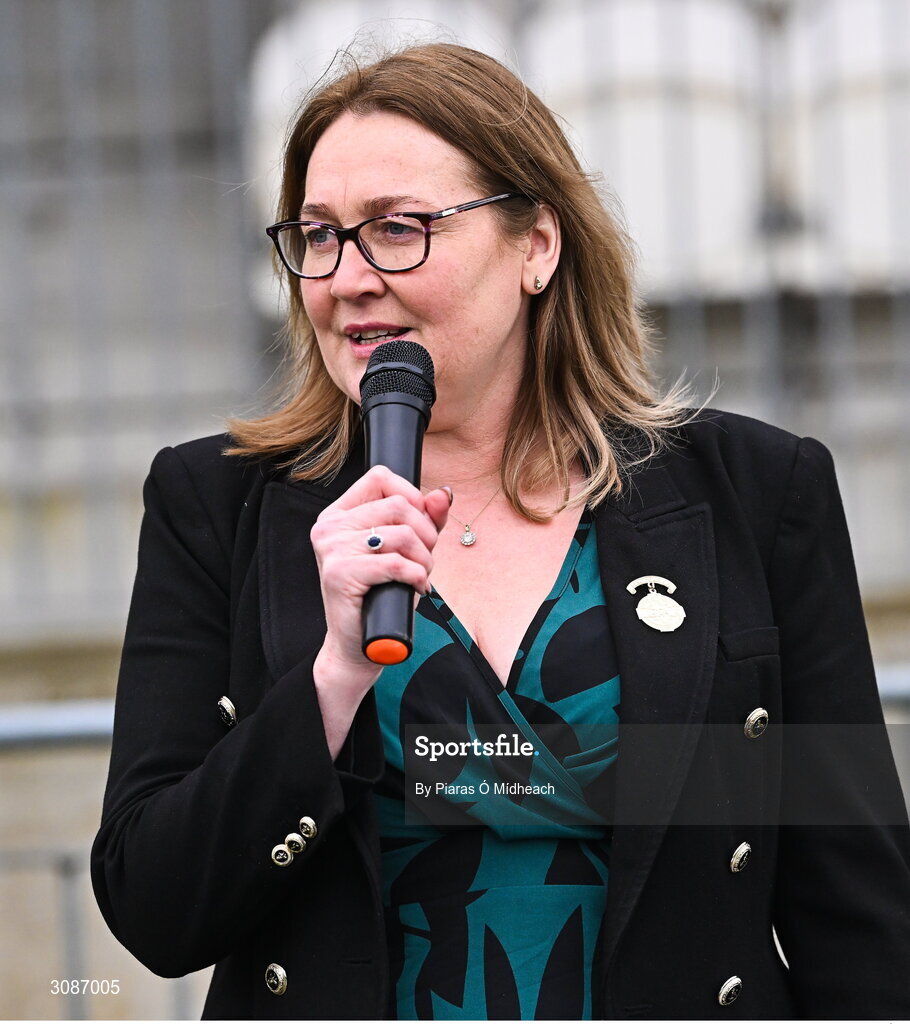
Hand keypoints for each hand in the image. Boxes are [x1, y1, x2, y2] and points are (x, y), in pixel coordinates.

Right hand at [311, 465, 450, 695]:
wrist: (358, 645)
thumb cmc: (382, 595)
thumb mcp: (406, 550)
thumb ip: (425, 519)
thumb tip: (444, 493)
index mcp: (339, 514)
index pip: (380, 477)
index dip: (412, 496)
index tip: (421, 526)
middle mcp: (329, 526)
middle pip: (397, 505)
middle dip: (426, 533)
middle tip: (425, 559)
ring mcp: (330, 549)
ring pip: (401, 534)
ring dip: (424, 559)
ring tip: (420, 576)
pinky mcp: (338, 573)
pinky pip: (394, 563)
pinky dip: (416, 576)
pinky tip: (416, 588)